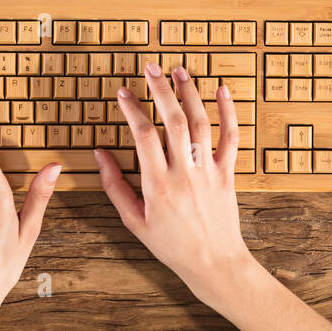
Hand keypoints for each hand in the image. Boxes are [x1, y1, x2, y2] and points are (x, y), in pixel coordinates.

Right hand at [95, 63, 331, 330]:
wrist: (213, 263)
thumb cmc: (171, 244)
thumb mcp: (134, 220)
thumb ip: (114, 185)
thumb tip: (100, 154)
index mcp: (158, 185)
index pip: (143, 136)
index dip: (131, 110)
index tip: (123, 92)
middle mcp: (184, 173)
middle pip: (172, 121)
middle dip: (160, 90)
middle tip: (150, 68)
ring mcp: (209, 171)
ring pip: (200, 123)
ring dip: (190, 93)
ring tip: (179, 71)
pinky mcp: (227, 172)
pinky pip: (231, 137)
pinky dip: (228, 112)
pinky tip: (222, 90)